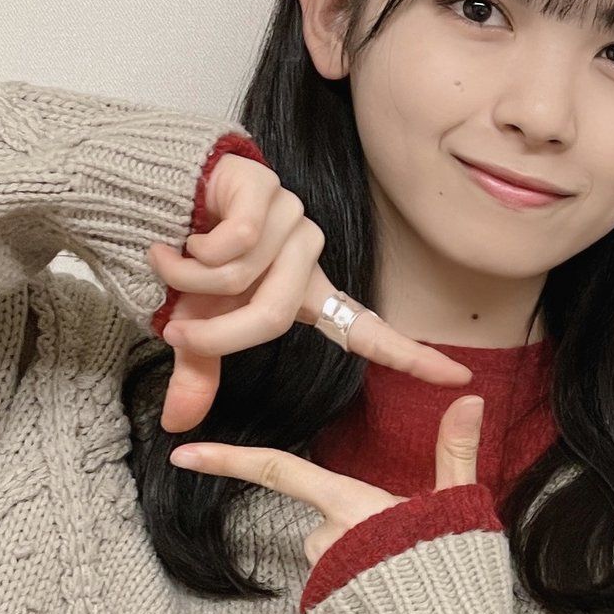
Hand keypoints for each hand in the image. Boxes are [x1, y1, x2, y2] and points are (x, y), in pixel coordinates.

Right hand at [145, 152, 472, 432]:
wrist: (153, 200)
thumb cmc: (187, 262)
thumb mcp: (194, 322)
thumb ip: (199, 367)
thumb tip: (178, 424)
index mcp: (307, 294)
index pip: (368, 329)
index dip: (412, 356)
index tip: (460, 376)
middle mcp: (311, 257)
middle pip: (276, 316)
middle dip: (217, 333)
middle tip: (176, 331)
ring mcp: (293, 220)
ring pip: (247, 276)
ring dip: (193, 281)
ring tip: (174, 262)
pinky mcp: (268, 189)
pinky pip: (241, 239)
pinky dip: (196, 250)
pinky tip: (181, 236)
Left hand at [168, 396, 483, 565]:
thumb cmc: (453, 579)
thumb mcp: (459, 507)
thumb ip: (456, 452)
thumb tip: (470, 400)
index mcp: (352, 507)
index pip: (282, 471)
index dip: (229, 459)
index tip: (184, 453)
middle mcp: (326, 541)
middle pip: (328, 522)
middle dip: (362, 531)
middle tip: (407, 552)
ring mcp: (322, 583)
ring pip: (334, 557)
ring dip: (362, 562)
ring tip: (405, 581)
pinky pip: (336, 592)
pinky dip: (359, 592)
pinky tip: (392, 603)